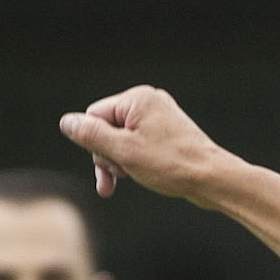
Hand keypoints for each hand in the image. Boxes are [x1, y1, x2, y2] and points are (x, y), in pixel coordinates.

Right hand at [59, 87, 231, 204]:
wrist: (211, 179)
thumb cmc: (170, 164)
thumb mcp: (123, 151)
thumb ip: (92, 136)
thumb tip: (67, 122)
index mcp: (137, 99)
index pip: (94, 117)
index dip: (94, 145)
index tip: (109, 167)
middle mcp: (149, 102)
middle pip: (107, 128)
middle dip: (107, 156)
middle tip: (115, 181)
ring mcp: (161, 117)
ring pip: (123, 139)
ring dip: (120, 162)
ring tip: (129, 179)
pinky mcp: (169, 133)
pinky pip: (140, 144)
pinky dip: (135, 161)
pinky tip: (141, 175)